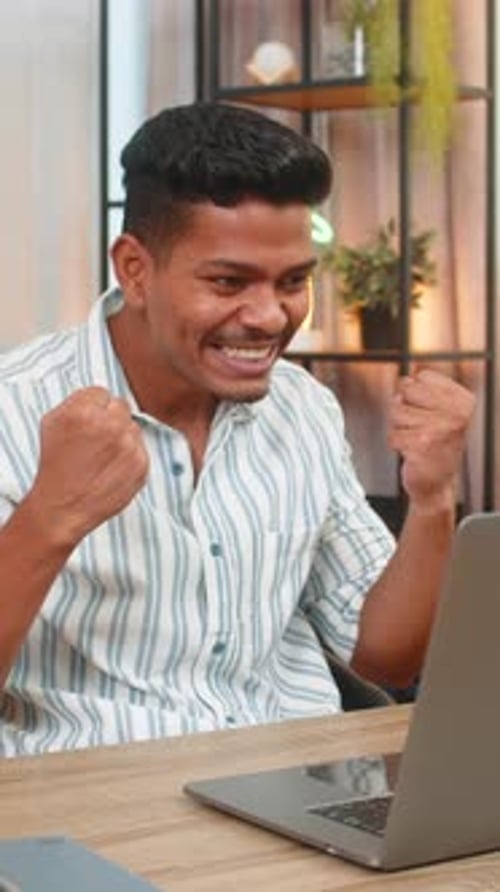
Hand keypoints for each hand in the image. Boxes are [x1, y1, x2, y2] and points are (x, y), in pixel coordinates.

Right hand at [26, 387, 148, 545]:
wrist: (63, 508)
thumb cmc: (55, 465)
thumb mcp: (52, 423)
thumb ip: (77, 402)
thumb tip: (100, 396)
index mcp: (84, 411)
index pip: (102, 393)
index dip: (93, 408)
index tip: (87, 423)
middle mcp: (110, 426)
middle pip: (120, 407)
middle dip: (109, 420)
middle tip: (95, 441)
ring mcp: (129, 446)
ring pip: (133, 428)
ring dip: (122, 438)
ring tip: (102, 458)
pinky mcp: (141, 465)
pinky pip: (140, 449)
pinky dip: (130, 457)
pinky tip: (111, 470)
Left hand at [388, 369, 474, 512]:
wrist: (436, 485)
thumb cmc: (435, 445)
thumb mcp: (439, 412)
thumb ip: (423, 389)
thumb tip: (404, 380)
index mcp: (463, 401)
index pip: (422, 377)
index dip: (414, 394)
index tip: (427, 412)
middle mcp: (456, 414)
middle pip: (406, 391)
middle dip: (403, 409)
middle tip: (418, 427)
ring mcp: (440, 430)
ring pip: (396, 413)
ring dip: (399, 428)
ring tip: (415, 440)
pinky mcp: (422, 446)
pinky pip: (392, 435)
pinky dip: (396, 444)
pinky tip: (411, 452)